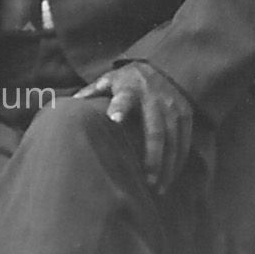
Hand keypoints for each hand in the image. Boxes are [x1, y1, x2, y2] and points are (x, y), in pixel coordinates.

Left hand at [74, 60, 193, 193]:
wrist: (158, 66)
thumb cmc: (126, 81)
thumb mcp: (107, 81)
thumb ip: (91, 93)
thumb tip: (68, 104)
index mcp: (130, 90)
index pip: (123, 100)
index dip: (119, 108)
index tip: (114, 119)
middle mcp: (154, 98)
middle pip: (155, 131)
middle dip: (154, 157)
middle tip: (149, 182)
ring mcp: (173, 106)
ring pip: (173, 140)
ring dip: (168, 165)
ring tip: (159, 188)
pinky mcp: (186, 113)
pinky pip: (184, 140)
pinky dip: (179, 159)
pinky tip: (171, 176)